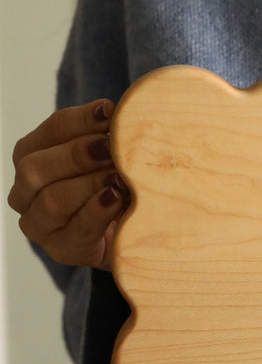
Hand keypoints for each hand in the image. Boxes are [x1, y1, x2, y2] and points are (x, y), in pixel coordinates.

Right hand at [8, 98, 128, 268]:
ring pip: (51, 200)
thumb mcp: (113, 157)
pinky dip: (96, 212)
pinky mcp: (61, 250)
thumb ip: (109, 136)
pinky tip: (115, 200)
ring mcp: (40, 224)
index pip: (51, 131)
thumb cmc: (118, 187)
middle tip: (111, 149)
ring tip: (118, 177)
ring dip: (88, 185)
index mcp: (33, 156)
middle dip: (77, 155)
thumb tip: (118, 112)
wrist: (132, 235)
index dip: (80, 120)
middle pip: (37, 167)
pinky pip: (75, 230)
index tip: (110, 113)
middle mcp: (26, 190)